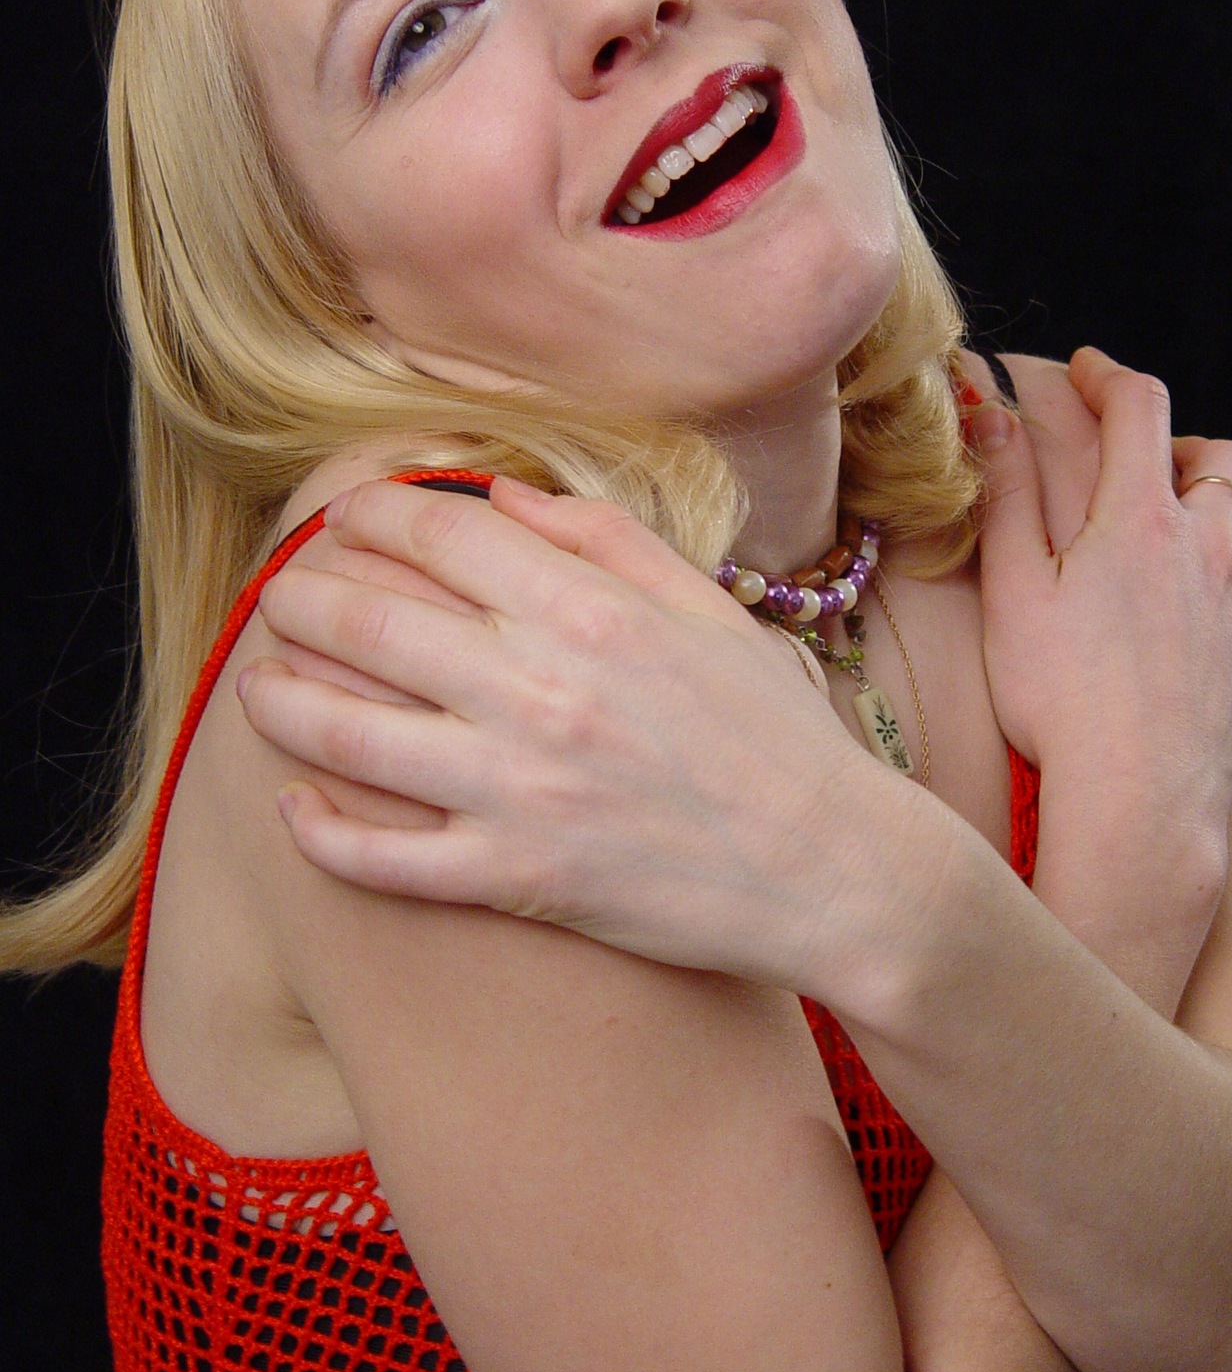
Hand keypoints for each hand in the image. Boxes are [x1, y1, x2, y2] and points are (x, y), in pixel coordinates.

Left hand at [237, 477, 888, 990]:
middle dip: (300, 598)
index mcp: (592, 612)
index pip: (440, 535)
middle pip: (370, 621)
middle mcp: (543, 691)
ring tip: (257, 684)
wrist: (833, 869)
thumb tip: (502, 492)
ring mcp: (521, 790)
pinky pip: (382, 858)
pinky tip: (296, 805)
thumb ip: (606, 538)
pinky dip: (321, 831)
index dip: (370, 517)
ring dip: (279, 699)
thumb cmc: (776, 734)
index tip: (345, 521)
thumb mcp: (708, 610)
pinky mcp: (515, 879)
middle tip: (279, 596)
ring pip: (347, 733)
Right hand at [968, 346, 1231, 920]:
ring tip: (1175, 533)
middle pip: (1223, 457)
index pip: (1140, 406)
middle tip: (1139, 462)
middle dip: (1182, 442)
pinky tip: (1208, 609)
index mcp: (1139, 518)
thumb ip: (1006, 495)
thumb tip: (993, 415)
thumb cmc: (1060, 701)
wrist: (1140, 804)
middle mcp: (1207, 548)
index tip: (1086, 371)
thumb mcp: (1013, 591)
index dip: (1110, 375)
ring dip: (1218, 510)